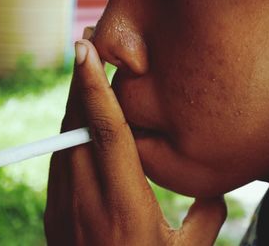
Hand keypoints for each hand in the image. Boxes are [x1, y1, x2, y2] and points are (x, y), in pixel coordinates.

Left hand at [44, 39, 225, 245]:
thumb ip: (205, 221)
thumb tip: (215, 196)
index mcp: (124, 204)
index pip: (106, 132)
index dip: (96, 89)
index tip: (86, 54)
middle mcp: (87, 198)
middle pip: (78, 125)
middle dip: (81, 82)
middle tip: (85, 46)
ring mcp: (63, 203)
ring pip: (65, 137)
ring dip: (75, 103)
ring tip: (86, 76)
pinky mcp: (53, 209)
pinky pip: (60, 157)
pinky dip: (70, 131)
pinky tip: (82, 121)